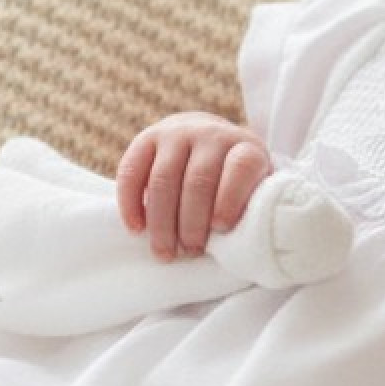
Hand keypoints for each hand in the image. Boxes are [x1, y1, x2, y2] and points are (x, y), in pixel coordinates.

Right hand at [115, 113, 273, 259]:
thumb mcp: (255, 187)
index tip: (220, 228)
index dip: (230, 199)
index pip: (240, 168)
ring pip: (163, 180)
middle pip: (197, 181)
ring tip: (165, 252)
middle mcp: (210, 134)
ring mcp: (176, 133)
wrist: (209, 137)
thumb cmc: (234, 178)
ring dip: (162, 222)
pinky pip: (132, 171)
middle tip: (190, 252)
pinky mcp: (147, 138)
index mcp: (245, 148)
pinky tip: (136, 229)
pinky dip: (130, 203)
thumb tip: (240, 243)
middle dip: (192, 223)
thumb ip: (252, 208)